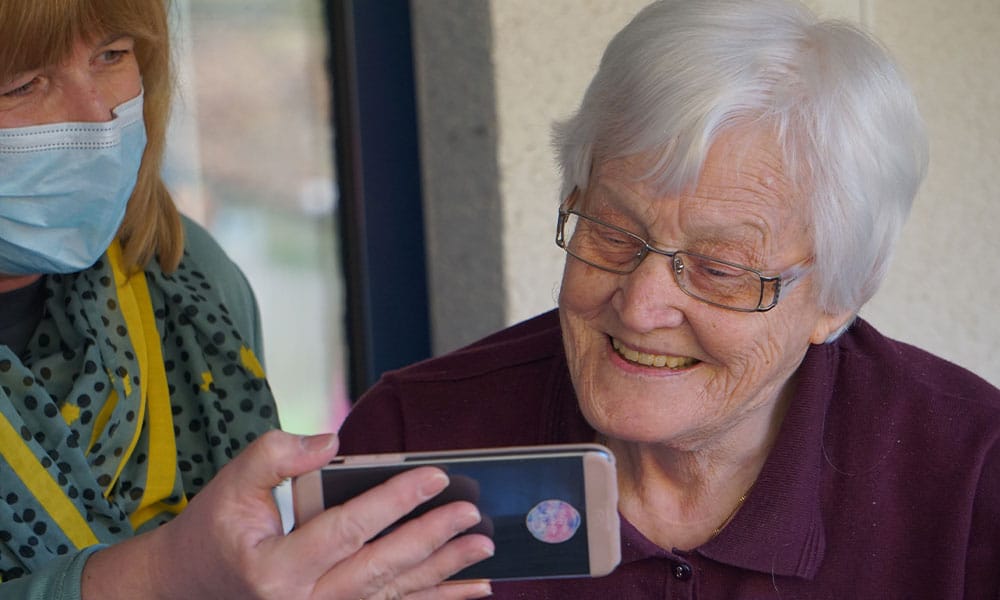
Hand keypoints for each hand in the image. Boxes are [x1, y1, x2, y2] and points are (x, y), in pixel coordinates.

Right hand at [82, 430, 493, 598]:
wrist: (189, 586)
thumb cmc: (215, 529)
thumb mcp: (232, 482)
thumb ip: (277, 454)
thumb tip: (331, 441)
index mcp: (275, 568)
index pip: (347, 529)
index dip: (394, 500)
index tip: (435, 476)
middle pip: (380, 568)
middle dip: (431, 539)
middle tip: (472, 514)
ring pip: (392, 595)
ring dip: (443, 574)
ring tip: (483, 552)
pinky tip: (468, 592)